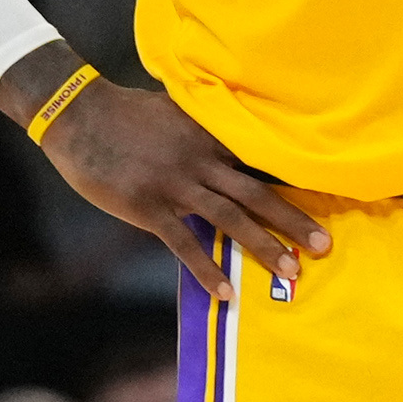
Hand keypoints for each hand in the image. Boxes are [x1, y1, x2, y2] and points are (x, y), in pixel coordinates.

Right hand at [26, 71, 329, 301]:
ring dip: (263, 246)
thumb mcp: (174, 109)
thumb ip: (204, 127)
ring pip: (230, 219)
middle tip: (325, 246)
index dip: (291, 183)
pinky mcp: (148, 206)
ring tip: (292, 270)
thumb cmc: (125, 112)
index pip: (259, 162)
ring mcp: (175, 184)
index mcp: (209, 136)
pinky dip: (207, 269)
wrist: (77, 113)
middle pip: (256, 193)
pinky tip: (227, 292)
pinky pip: (184, 243)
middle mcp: (200, 160)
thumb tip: (228, 139)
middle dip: (292, 221)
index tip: (325, 200)